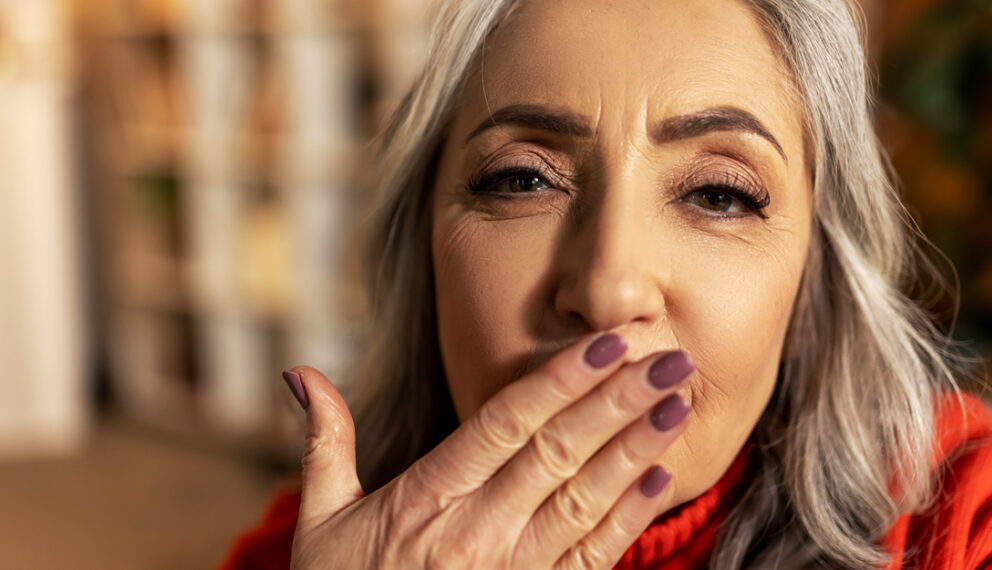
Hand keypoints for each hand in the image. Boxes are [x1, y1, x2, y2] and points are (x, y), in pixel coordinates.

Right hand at [284, 333, 693, 568]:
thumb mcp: (322, 522)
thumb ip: (326, 443)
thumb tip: (300, 374)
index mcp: (425, 500)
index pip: (504, 425)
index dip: (559, 380)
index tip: (607, 342)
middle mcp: (474, 534)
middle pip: (557, 454)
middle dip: (618, 401)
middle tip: (669, 356)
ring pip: (583, 502)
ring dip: (635, 450)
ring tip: (678, 403)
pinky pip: (589, 558)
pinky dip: (628, 518)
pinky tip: (659, 477)